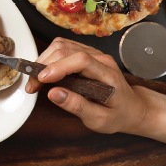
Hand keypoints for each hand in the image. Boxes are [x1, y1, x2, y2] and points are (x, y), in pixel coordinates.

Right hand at [26, 37, 152, 134]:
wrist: (132, 108)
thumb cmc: (118, 115)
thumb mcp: (100, 120)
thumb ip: (77, 107)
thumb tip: (53, 93)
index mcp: (108, 75)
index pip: (81, 60)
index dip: (58, 67)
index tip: (41, 79)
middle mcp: (101, 59)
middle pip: (66, 50)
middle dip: (44, 65)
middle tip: (32, 86)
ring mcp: (94, 54)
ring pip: (61, 45)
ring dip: (43, 60)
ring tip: (36, 80)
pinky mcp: (85, 53)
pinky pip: (62, 47)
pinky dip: (48, 58)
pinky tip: (45, 73)